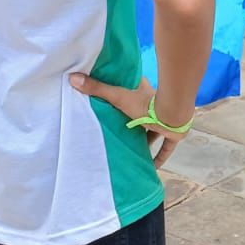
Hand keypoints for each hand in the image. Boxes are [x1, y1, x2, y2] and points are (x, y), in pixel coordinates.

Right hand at [69, 73, 189, 166]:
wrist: (172, 114)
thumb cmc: (145, 104)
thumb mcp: (118, 97)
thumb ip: (97, 89)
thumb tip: (72, 78)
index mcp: (142, 91)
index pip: (130, 89)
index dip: (121, 93)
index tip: (111, 98)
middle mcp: (154, 105)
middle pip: (139, 112)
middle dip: (131, 120)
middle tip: (117, 129)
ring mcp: (164, 120)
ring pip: (152, 130)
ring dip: (144, 139)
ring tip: (130, 148)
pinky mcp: (172, 134)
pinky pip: (165, 147)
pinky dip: (159, 157)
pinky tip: (152, 167)